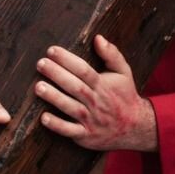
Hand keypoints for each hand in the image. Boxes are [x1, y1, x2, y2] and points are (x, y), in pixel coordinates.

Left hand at [36, 35, 156, 151]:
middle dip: (57, 75)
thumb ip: (112, 54)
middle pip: (75, 86)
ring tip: (38, 87)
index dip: (67, 60)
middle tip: (40, 64)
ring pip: (71, 107)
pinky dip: (57, 125)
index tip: (51, 50)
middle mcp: (96, 102)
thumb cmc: (125, 95)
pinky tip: (43, 118)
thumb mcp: (124, 72)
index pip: (84, 70)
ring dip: (54, 97)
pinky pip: (70, 131)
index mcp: (103, 85)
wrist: (136, 126)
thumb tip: (98, 38)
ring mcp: (91, 119)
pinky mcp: (86, 135)